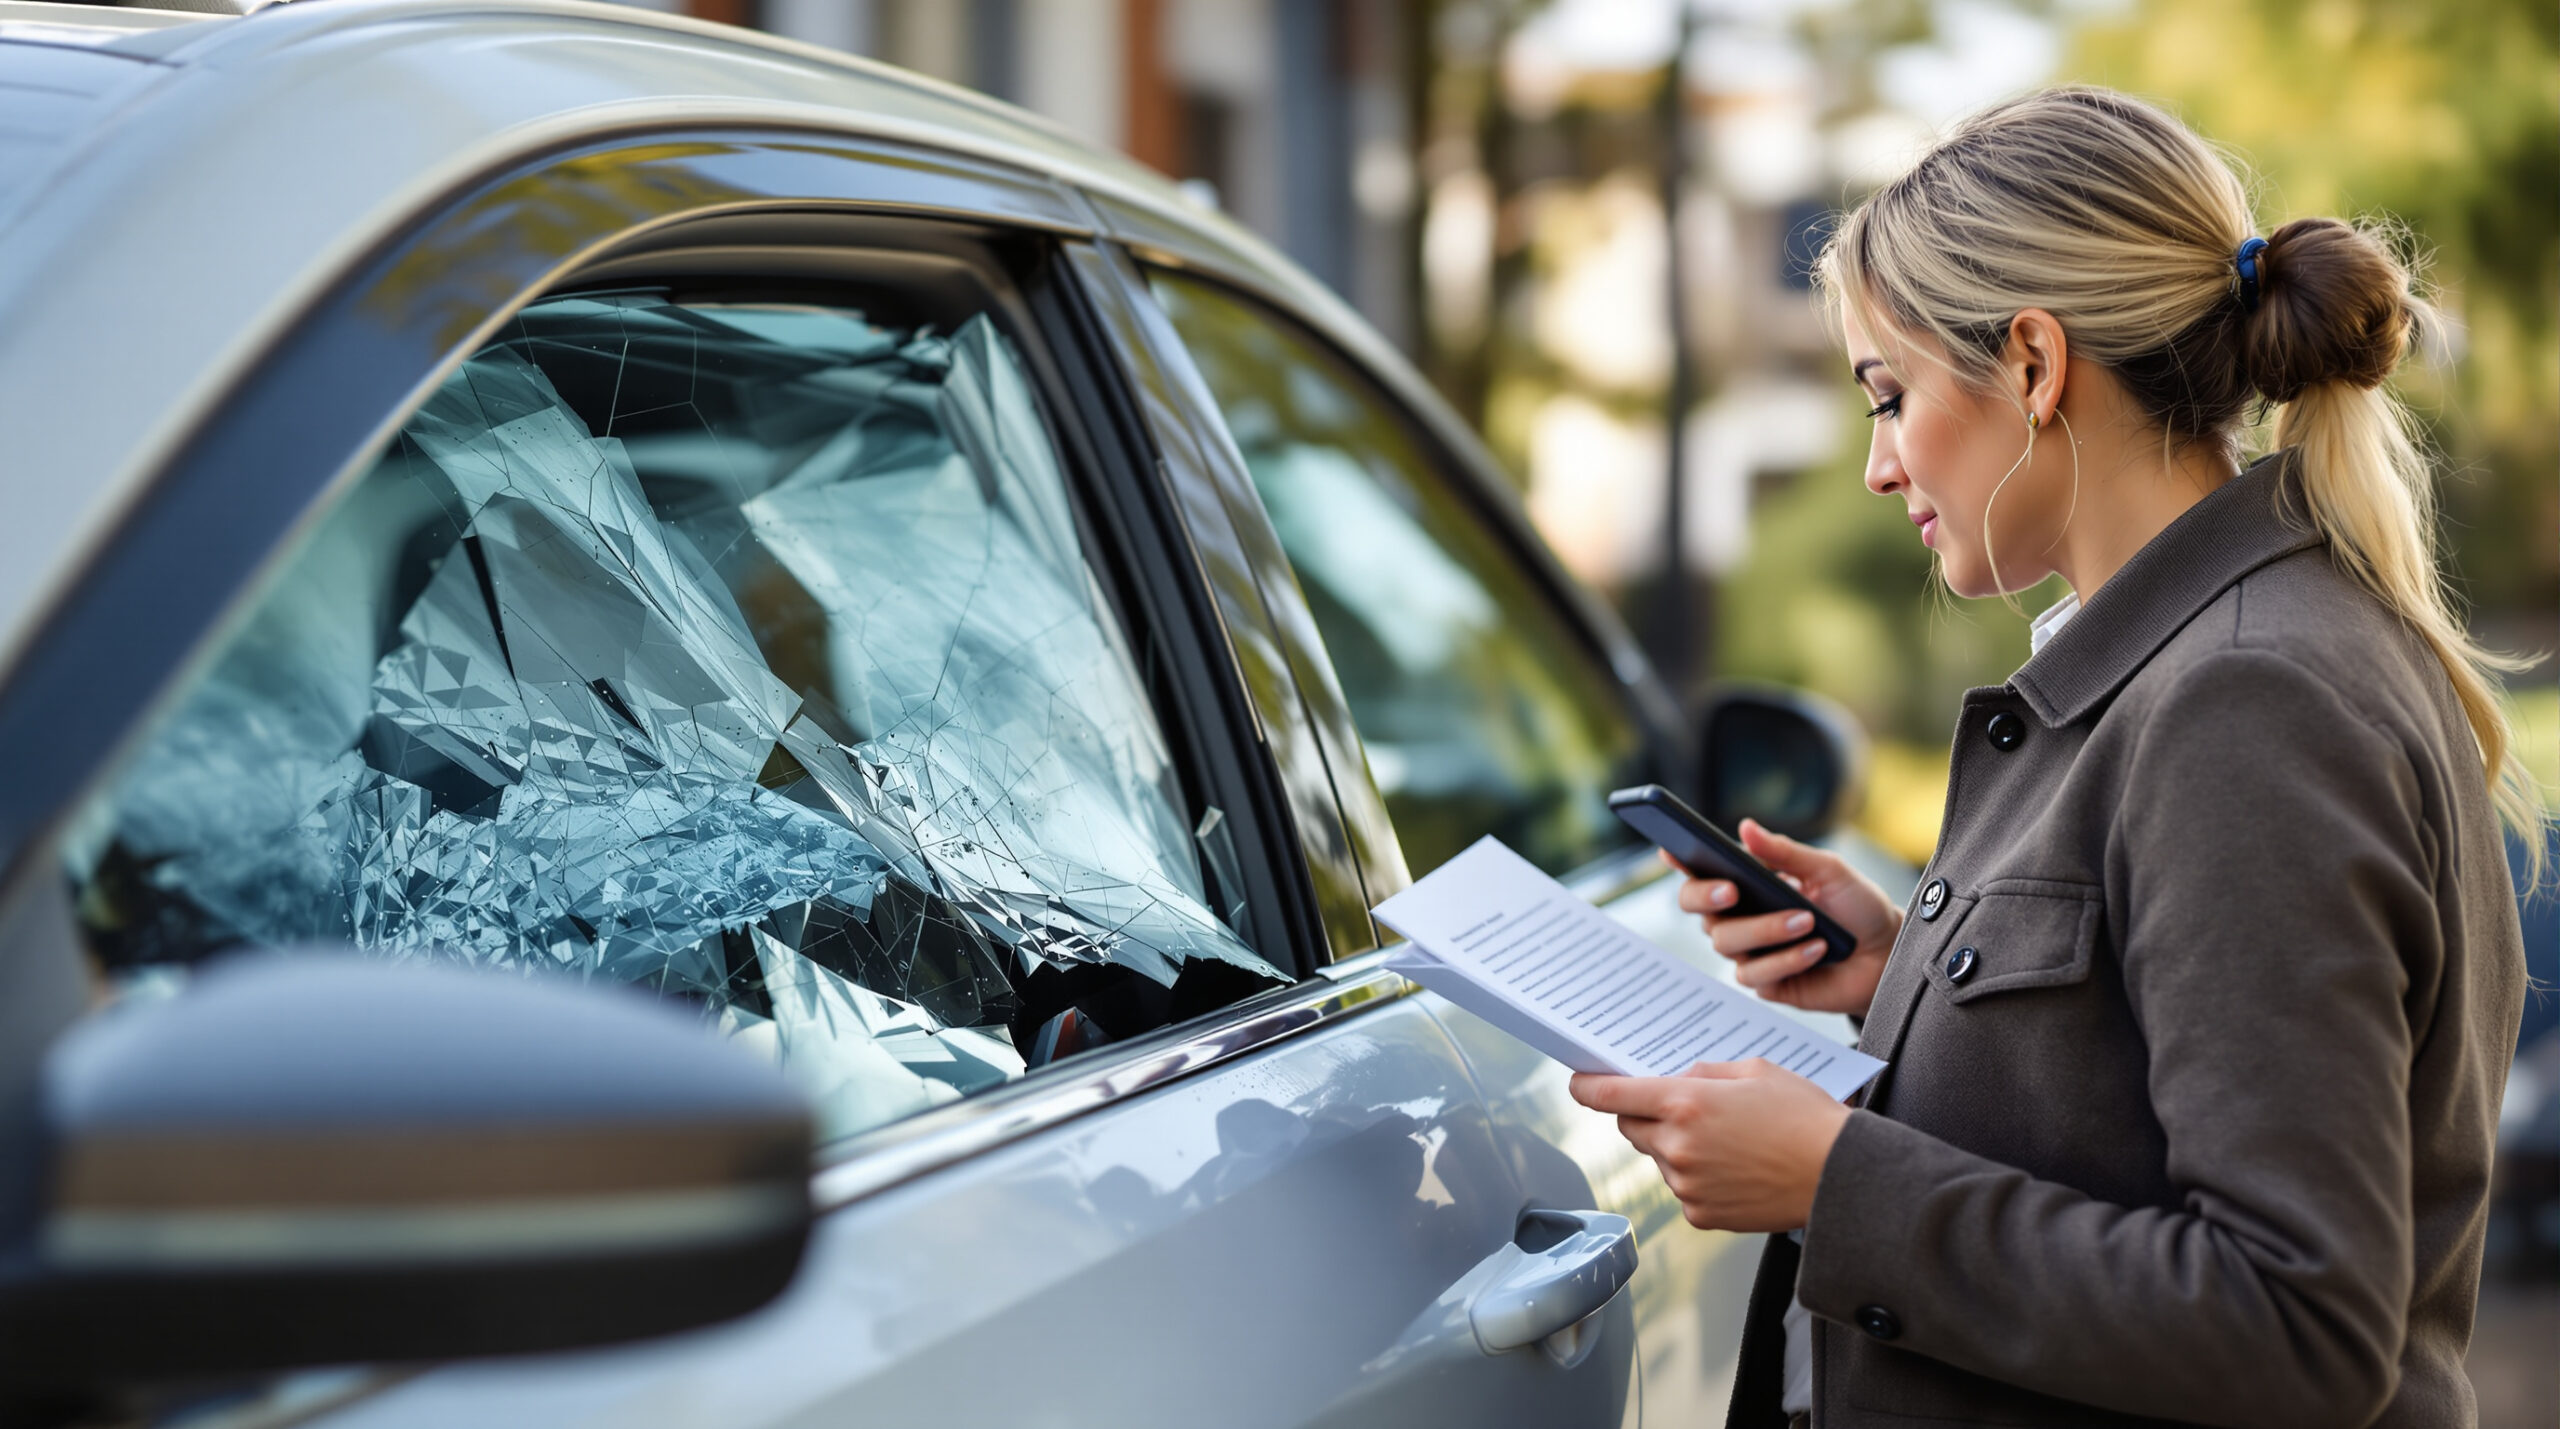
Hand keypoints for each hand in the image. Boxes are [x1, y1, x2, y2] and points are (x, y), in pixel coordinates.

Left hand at [1568, 1060, 1850, 1231]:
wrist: (1841, 1176)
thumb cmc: (1804, 1116)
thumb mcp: (1754, 1070)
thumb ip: (1704, 1073)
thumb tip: (1676, 1080)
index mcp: (1685, 1103)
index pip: (1612, 1096)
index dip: (1588, 1088)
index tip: (1578, 1084)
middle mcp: (1677, 1146)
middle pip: (1631, 1127)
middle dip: (1644, 1114)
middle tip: (1682, 1107)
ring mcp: (1686, 1185)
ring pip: (1659, 1158)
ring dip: (1676, 1146)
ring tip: (1729, 1141)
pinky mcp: (1700, 1214)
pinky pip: (1682, 1188)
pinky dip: (1697, 1177)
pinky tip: (1735, 1169)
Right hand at [1672, 819, 1896, 1019]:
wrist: (1886, 954)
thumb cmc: (1856, 907)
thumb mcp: (1827, 870)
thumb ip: (1785, 852)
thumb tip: (1746, 828)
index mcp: (1748, 884)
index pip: (1702, 872)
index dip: (1680, 862)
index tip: (1670, 851)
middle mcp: (1741, 917)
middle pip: (1698, 909)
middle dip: (1707, 897)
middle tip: (1733, 890)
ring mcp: (1751, 952)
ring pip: (1726, 942)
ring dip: (1767, 930)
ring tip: (1807, 922)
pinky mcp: (1767, 983)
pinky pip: (1755, 974)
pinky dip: (1786, 959)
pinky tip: (1814, 950)